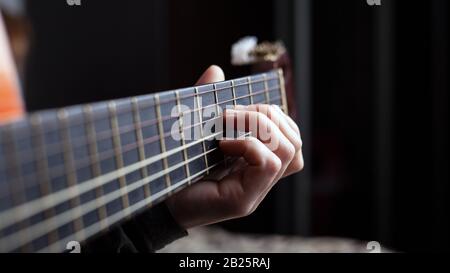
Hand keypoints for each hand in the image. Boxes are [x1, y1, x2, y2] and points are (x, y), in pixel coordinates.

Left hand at [165, 65, 303, 228]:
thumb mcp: (194, 127)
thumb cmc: (174, 163)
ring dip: (260, 126)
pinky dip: (248, 144)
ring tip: (226, 124)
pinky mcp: (243, 201)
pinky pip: (268, 163)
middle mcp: (261, 179)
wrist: (154, 201)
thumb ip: (206, 101)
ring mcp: (255, 192)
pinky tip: (222, 144)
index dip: (275, 117)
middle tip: (231, 114)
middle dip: (268, 115)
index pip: (292, 139)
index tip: (238, 110)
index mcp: (255, 163)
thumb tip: (216, 70)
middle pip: (295, 142)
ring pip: (290, 150)